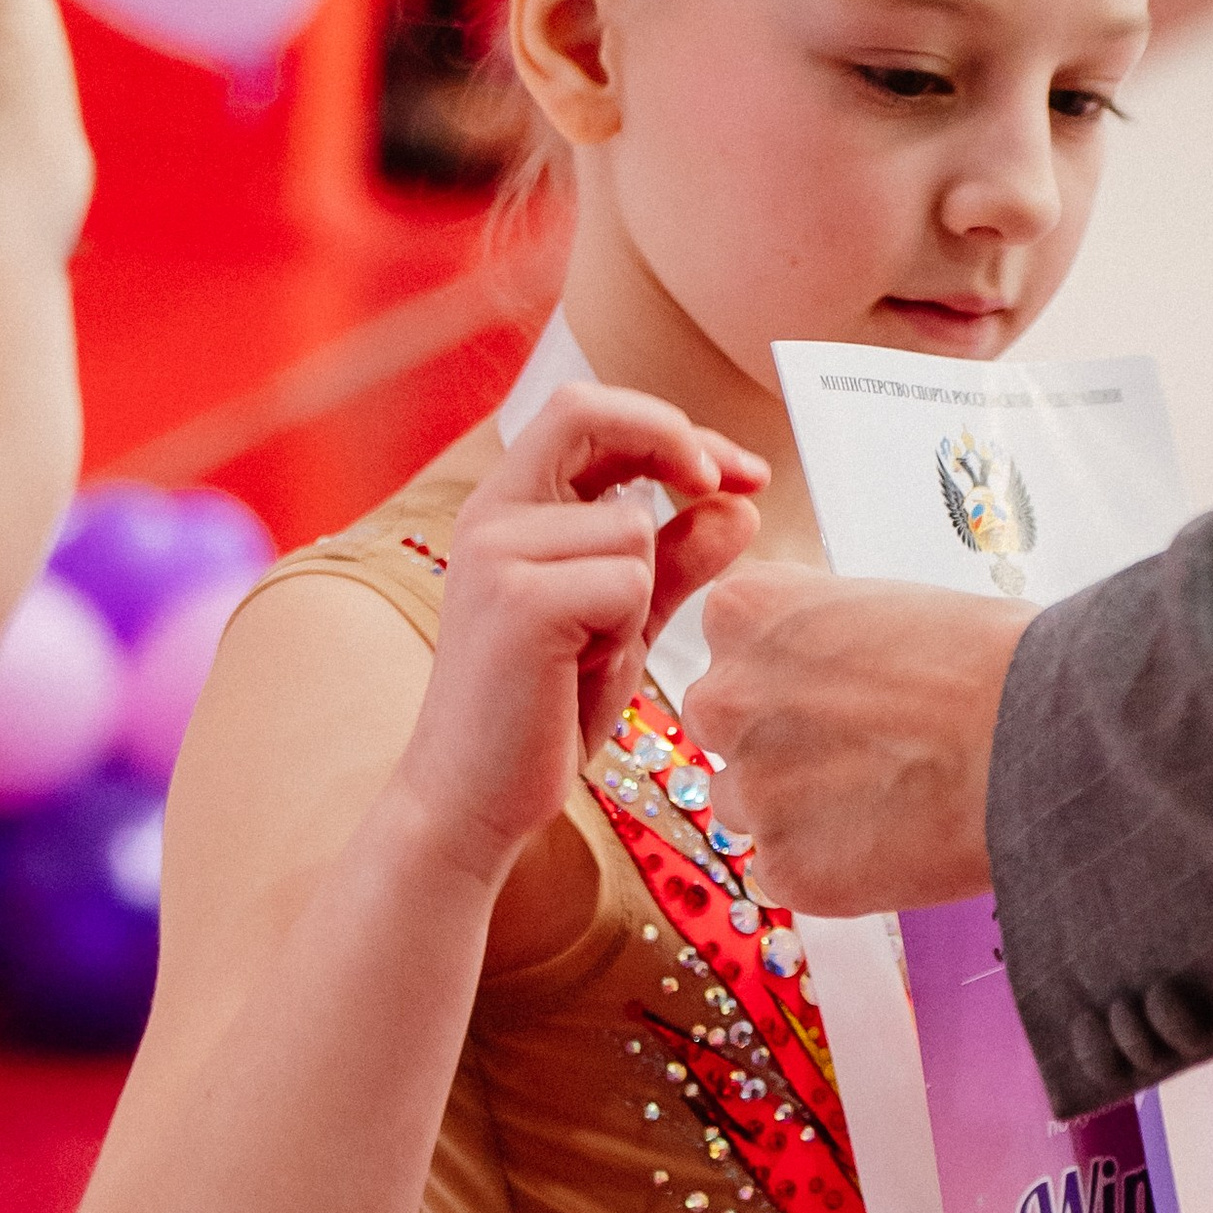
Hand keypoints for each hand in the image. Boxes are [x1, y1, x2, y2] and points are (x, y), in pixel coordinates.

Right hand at [399, 384, 765, 884]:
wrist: (473, 800)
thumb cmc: (541, 712)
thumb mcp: (622, 622)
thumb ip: (676, 560)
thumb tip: (740, 505)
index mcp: (505, 508)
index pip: (584, 412)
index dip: (668, 425)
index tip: (735, 471)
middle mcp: (490, 514)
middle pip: (588, 414)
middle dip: (677, 441)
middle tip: (727, 486)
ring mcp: (496, 552)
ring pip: (633, 528)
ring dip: (643, 595)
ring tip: (591, 651)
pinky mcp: (517, 600)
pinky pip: (628, 582)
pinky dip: (627, 632)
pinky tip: (577, 671)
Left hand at [698, 568, 1025, 911]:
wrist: (1041, 742)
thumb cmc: (992, 659)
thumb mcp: (885, 603)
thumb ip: (825, 633)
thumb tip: (824, 666)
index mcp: (748, 611)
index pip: (731, 640)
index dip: (787, 665)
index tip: (833, 680)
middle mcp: (728, 698)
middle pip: (724, 724)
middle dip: (777, 737)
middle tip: (859, 745)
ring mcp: (752, 790)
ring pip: (747, 804)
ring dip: (797, 805)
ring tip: (884, 796)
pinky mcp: (788, 868)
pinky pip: (785, 870)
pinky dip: (829, 865)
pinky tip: (892, 842)